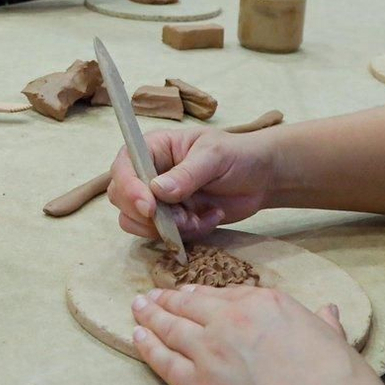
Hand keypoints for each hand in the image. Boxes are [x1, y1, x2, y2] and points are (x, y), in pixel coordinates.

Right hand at [107, 128, 273, 239]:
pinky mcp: (172, 220)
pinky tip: (211, 218)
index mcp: (154, 149)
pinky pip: (165, 236)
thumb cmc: (238, 155)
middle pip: (122, 199)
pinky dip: (188, 234)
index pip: (123, 167)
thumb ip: (187, 174)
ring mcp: (159, 199)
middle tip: (183, 216)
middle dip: (151, 215)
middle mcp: (149, 173)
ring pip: (138, 223)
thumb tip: (157, 191)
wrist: (262, 179)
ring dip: (169, 228)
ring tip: (199, 217)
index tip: (150, 207)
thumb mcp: (215, 157)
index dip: (130, 189)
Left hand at [131, 285, 384, 384]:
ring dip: (151, 315)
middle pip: (192, 305)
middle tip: (153, 296)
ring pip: (171, 327)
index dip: (204, 294)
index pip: (227, 294)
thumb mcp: (337, 344)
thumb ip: (324, 325)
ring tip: (138, 308)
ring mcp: (212, 351)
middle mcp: (234, 319)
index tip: (190, 293)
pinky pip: (164, 361)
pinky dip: (147, 346)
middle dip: (170, 299)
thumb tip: (327, 312)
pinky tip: (137, 337)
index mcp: (268, 304)